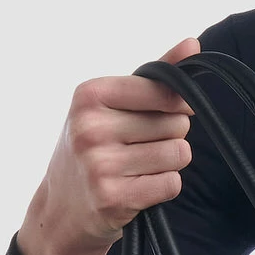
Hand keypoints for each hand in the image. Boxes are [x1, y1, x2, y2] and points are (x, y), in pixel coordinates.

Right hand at [15, 36, 200, 254]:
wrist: (61, 210)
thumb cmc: (93, 148)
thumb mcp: (111, 105)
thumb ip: (154, 76)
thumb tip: (193, 44)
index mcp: (89, 95)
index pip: (163, 90)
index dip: (176, 103)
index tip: (165, 113)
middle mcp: (90, 127)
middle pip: (176, 123)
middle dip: (169, 136)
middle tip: (139, 148)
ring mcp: (98, 164)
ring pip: (178, 153)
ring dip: (169, 163)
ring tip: (139, 167)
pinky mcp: (112, 197)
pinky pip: (171, 183)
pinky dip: (163, 187)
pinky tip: (138, 188)